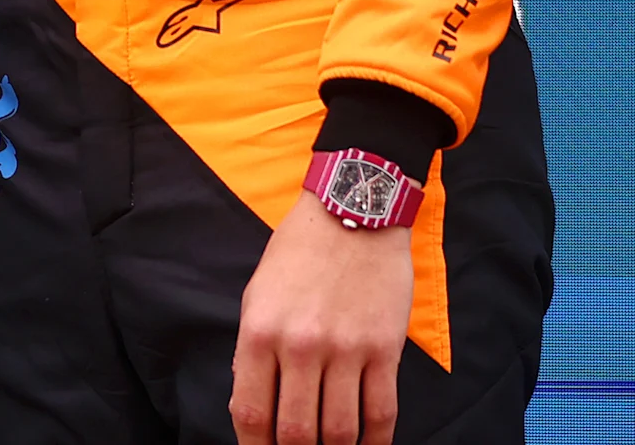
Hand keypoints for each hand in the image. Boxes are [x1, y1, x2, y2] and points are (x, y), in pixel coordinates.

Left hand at [229, 190, 412, 444]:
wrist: (353, 212)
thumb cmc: (298, 254)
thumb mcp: (257, 296)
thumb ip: (252, 352)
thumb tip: (255, 406)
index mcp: (260, 332)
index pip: (251, 413)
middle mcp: (301, 345)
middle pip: (297, 432)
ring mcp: (346, 349)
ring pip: (341, 431)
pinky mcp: (384, 348)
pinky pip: (381, 412)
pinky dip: (375, 441)